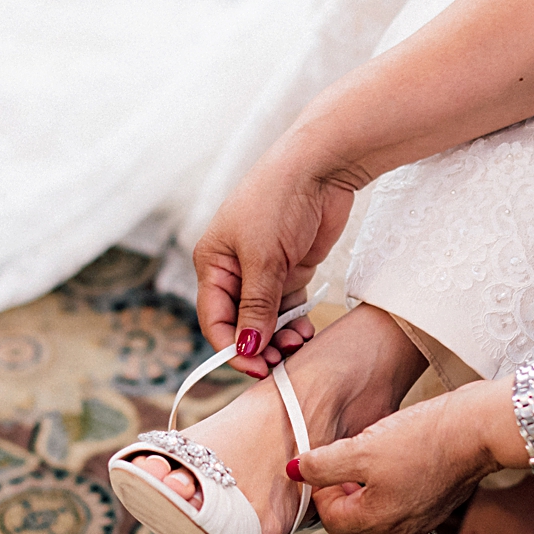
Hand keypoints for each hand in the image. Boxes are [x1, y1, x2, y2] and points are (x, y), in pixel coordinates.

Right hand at [193, 148, 353, 377]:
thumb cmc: (279, 201)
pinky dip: (295, 323)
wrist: (320, 166)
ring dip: (280, 337)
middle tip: (281, 362)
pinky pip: (289, 307)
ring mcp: (264, 270)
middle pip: (240, 323)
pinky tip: (307, 333)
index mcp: (212, 263)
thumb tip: (247, 348)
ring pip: (266, 319)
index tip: (256, 368)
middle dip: (258, 346)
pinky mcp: (291, 269)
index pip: (215, 319)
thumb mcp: (264, 259)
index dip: (232, 348)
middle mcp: (233, 269)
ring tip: (299, 345)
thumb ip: (257, 307)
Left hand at [294, 378, 522, 533]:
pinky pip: (404, 518)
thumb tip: (295, 471)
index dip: (321, 491)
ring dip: (365, 512)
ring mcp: (422, 522)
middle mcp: (401, 530)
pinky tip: (390, 472)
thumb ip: (324, 464)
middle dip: (341, 522)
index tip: (322, 466)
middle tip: (338, 489)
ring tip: (363, 477)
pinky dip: (388, 504)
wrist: (479, 429)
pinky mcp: (437, 507)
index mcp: (379, 521)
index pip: (333, 520)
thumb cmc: (423, 438)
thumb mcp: (363, 448)